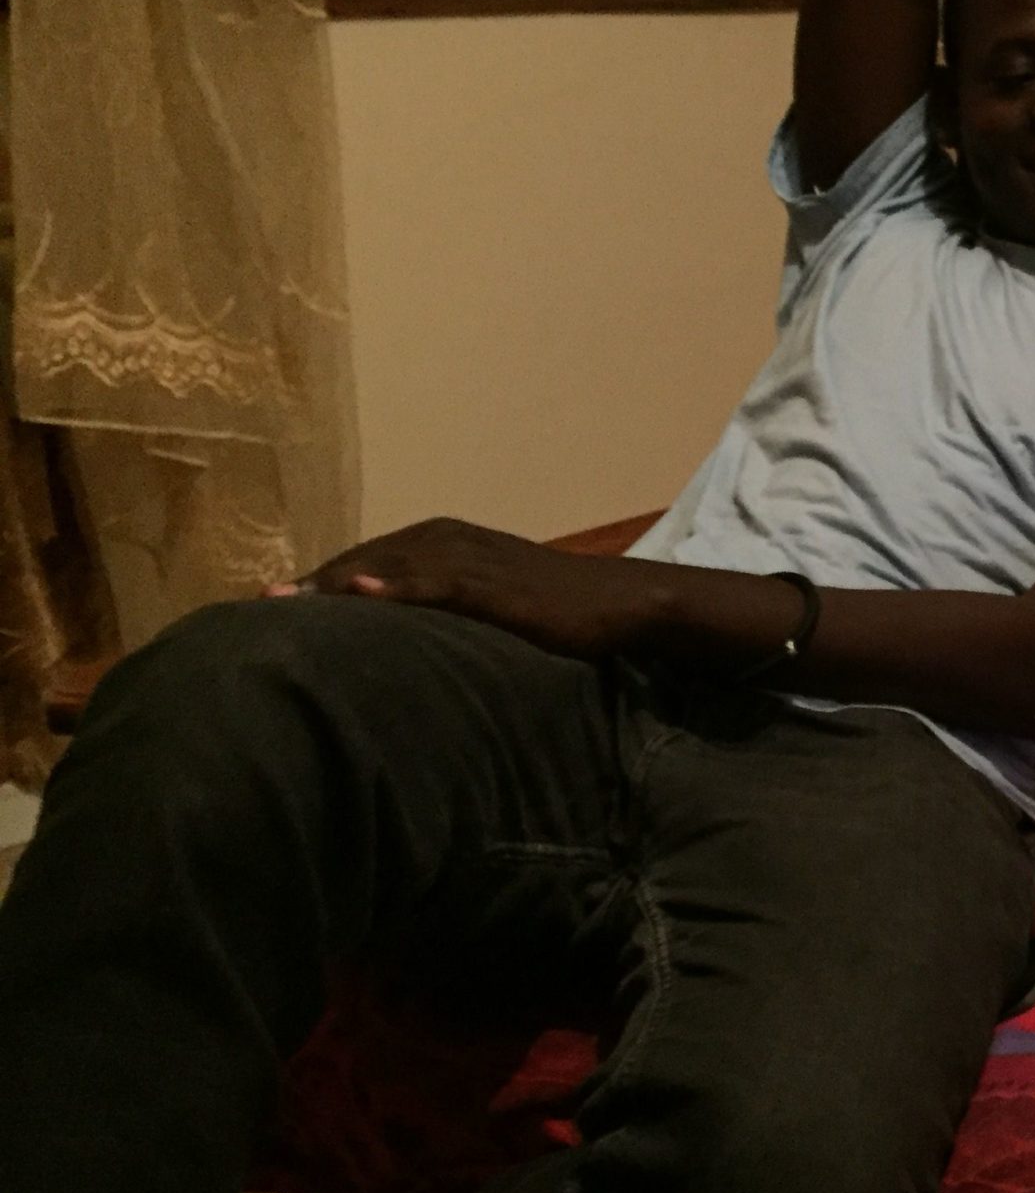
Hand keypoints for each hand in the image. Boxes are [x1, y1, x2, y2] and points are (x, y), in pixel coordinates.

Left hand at [272, 518, 657, 659]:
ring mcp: (469, 556)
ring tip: (283, 601)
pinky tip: (361, 593)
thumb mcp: (488, 609)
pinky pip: (434, 581)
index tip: (264, 606)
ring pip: (387, 565)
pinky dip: (395, 585)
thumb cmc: (559, 610)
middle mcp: (446, 538)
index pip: (364, 560)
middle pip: (362, 559)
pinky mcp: (493, 582)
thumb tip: (401, 654)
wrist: (622, 604)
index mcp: (442, 541)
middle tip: (253, 606)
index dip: (316, 582)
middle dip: (310, 583)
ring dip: (333, 583)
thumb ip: (444, 615)